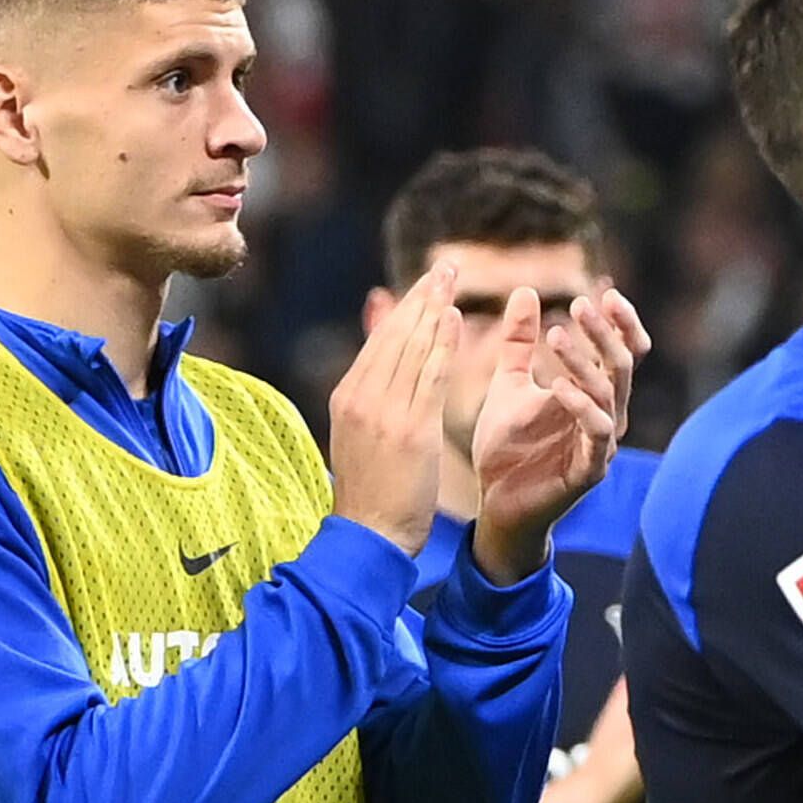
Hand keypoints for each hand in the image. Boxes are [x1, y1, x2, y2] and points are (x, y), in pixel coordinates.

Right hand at [329, 266, 455, 554]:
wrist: (369, 536)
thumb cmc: (372, 494)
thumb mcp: (362, 437)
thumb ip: (374, 400)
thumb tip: (385, 373)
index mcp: (348, 396)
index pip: (380, 342)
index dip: (405, 309)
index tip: (427, 285)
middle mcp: (361, 396)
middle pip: (394, 335)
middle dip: (421, 297)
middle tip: (446, 266)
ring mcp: (383, 411)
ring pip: (411, 347)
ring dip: (433, 308)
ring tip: (452, 278)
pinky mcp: (409, 429)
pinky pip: (429, 377)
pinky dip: (442, 344)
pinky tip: (455, 318)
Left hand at [469, 281, 642, 577]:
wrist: (497, 503)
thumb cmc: (508, 447)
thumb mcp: (509, 384)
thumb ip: (519, 343)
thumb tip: (526, 292)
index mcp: (594, 395)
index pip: (625, 353)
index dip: (622, 324)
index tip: (604, 293)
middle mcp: (607, 416)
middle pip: (622, 366)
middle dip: (604, 333)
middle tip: (580, 304)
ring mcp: (601, 444)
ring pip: (608, 394)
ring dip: (584, 361)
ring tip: (555, 335)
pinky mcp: (588, 470)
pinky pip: (595, 433)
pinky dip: (581, 406)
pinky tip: (558, 386)